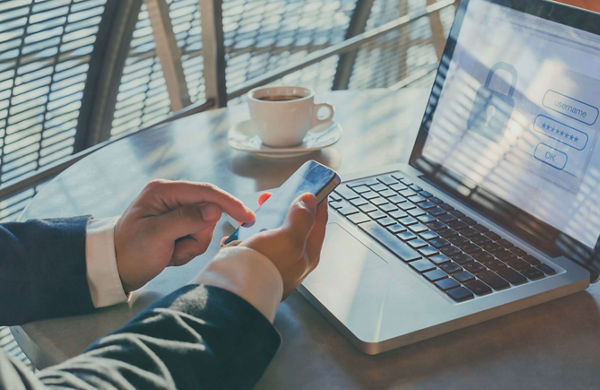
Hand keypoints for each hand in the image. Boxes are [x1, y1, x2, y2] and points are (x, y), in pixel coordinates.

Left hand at [114, 180, 254, 292]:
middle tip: (177, 248)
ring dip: (191, 245)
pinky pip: (197, 237)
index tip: (247, 217)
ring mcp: (175, 212)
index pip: (205, 192)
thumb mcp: (156, 236)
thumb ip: (186, 220)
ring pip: (204, 227)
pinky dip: (187, 249)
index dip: (229, 203)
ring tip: (170, 253)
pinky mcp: (177, 226)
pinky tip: (170, 254)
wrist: (114, 270)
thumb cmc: (129, 252)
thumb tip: (214, 210)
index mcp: (163, 191)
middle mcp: (171, 197)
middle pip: (208, 212)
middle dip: (197, 235)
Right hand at [240, 193, 327, 297]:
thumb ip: (301, 218)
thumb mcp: (289, 238)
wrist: (235, 290)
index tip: (314, 186)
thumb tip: (310, 200)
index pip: (319, 222)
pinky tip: (239, 232)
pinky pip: (251, 244)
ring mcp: (272, 261)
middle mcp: (292, 259)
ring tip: (254, 213)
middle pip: (294, 226)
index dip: (317, 202)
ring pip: (271, 233)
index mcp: (307, 253)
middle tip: (274, 196)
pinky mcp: (253, 264)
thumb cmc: (265, 267)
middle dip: (284, 207)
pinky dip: (245, 235)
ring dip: (263, 220)